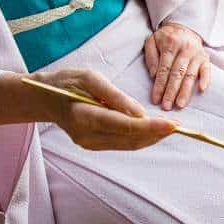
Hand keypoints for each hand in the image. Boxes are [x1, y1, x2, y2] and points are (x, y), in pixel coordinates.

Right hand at [29, 69, 176, 150]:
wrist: (44, 98)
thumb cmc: (66, 83)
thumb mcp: (89, 78)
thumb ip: (115, 96)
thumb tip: (140, 113)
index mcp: (84, 117)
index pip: (125, 126)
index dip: (151, 127)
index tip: (172, 125)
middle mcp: (87, 136)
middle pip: (130, 139)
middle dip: (157, 134)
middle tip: (178, 126)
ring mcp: (90, 144)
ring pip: (128, 145)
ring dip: (151, 137)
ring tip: (170, 128)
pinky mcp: (93, 145)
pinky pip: (122, 143)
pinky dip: (139, 137)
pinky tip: (152, 129)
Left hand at [144, 22, 210, 110]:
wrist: (184, 26)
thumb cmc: (165, 38)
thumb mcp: (152, 41)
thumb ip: (151, 57)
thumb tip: (154, 75)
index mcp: (170, 44)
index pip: (164, 69)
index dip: (159, 85)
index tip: (156, 99)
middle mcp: (184, 49)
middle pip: (177, 74)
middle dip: (171, 92)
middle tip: (167, 106)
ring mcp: (197, 53)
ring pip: (190, 75)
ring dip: (185, 91)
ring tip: (180, 104)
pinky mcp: (205, 57)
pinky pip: (207, 69)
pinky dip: (205, 79)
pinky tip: (201, 90)